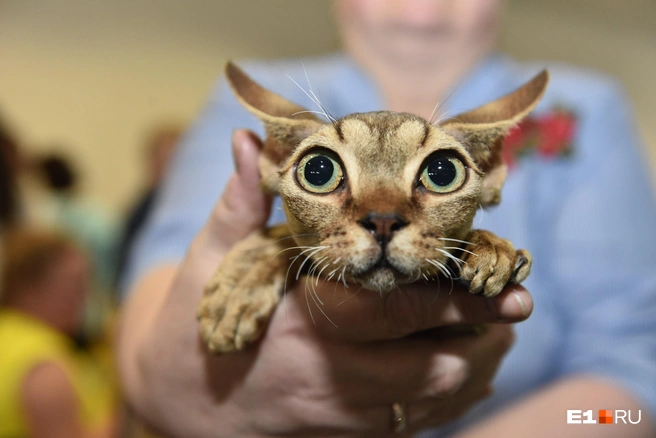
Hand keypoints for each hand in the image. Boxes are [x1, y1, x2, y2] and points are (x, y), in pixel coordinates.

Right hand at [120, 129, 532, 437]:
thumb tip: (250, 140)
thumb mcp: (208, 262)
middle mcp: (328, 377)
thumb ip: (239, 202)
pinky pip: (419, 426)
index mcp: (298, 325)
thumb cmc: (195, 327)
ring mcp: (341, 415)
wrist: (182, 407)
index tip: (503, 280)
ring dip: (478, 364)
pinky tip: (467, 368)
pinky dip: (454, 398)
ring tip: (497, 329)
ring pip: (434, 400)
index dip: (455, 296)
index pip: (393, 312)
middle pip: (432, 365)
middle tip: (517, 301)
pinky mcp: (348, 436)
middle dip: (483, 332)